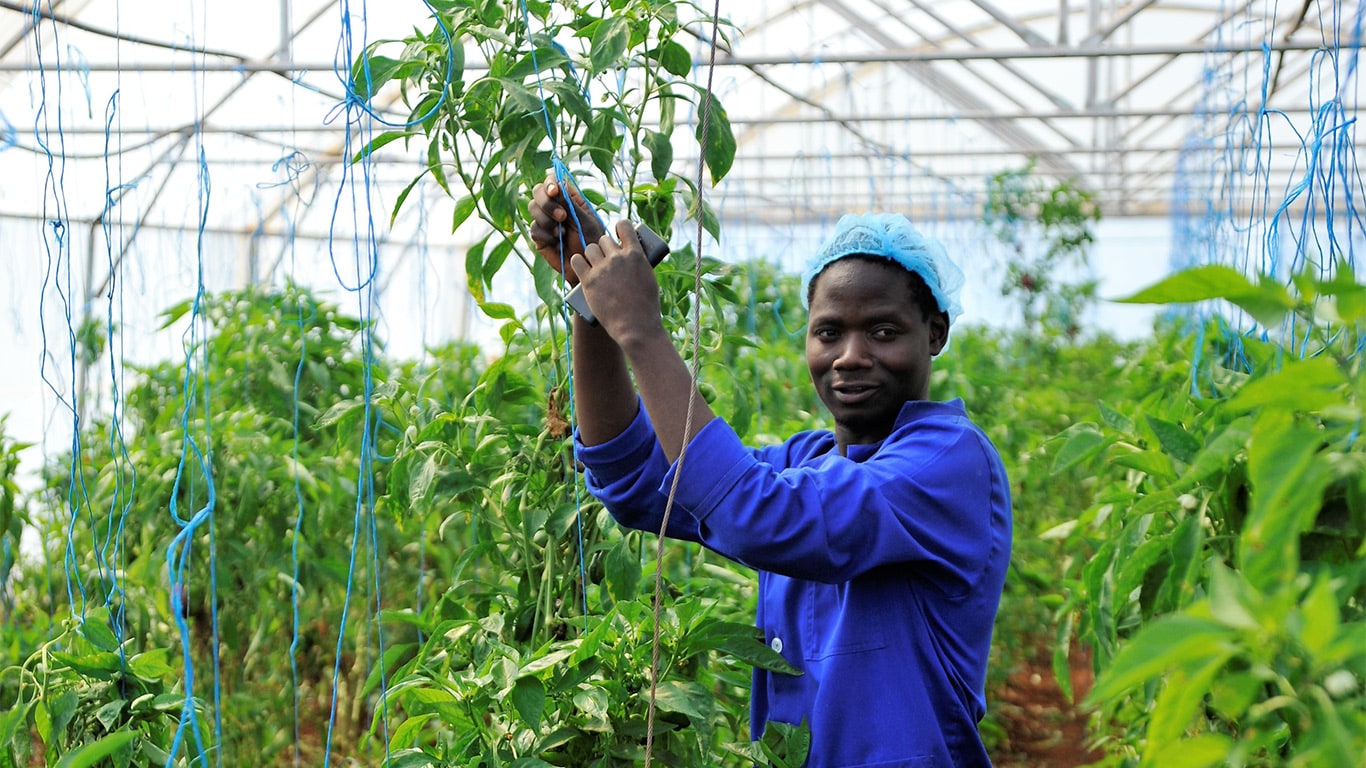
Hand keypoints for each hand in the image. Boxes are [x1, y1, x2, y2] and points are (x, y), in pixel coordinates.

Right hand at [528, 174, 604, 285]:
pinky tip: (558, 243)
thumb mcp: (587, 221)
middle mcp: (554, 206)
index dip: (550, 183)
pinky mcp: (539, 236)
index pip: (552, 181)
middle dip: (547, 203)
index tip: (555, 191)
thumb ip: (571, 204)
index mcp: (568, 198)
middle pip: (537, 191)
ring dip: (547, 220)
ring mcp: (545, 220)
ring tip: (562, 234)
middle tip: (562, 217)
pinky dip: (546, 235)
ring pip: (533, 208)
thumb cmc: (592, 242)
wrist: (587, 267)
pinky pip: (534, 229)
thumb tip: (558, 185)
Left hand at [570, 220, 666, 344]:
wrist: (635, 327)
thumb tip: (631, 255)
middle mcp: (617, 258)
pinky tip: (581, 265)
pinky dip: (578, 262)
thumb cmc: (646, 306)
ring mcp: (601, 269)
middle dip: (605, 247)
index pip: (623, 225)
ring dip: (592, 255)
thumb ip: (639, 263)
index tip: (619, 234)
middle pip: (604, 240)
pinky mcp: (588, 281)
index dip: (620, 227)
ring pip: (590, 249)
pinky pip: (576, 261)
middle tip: (607, 258)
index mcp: (635, 254)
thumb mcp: (649, 278)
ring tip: (595, 264)